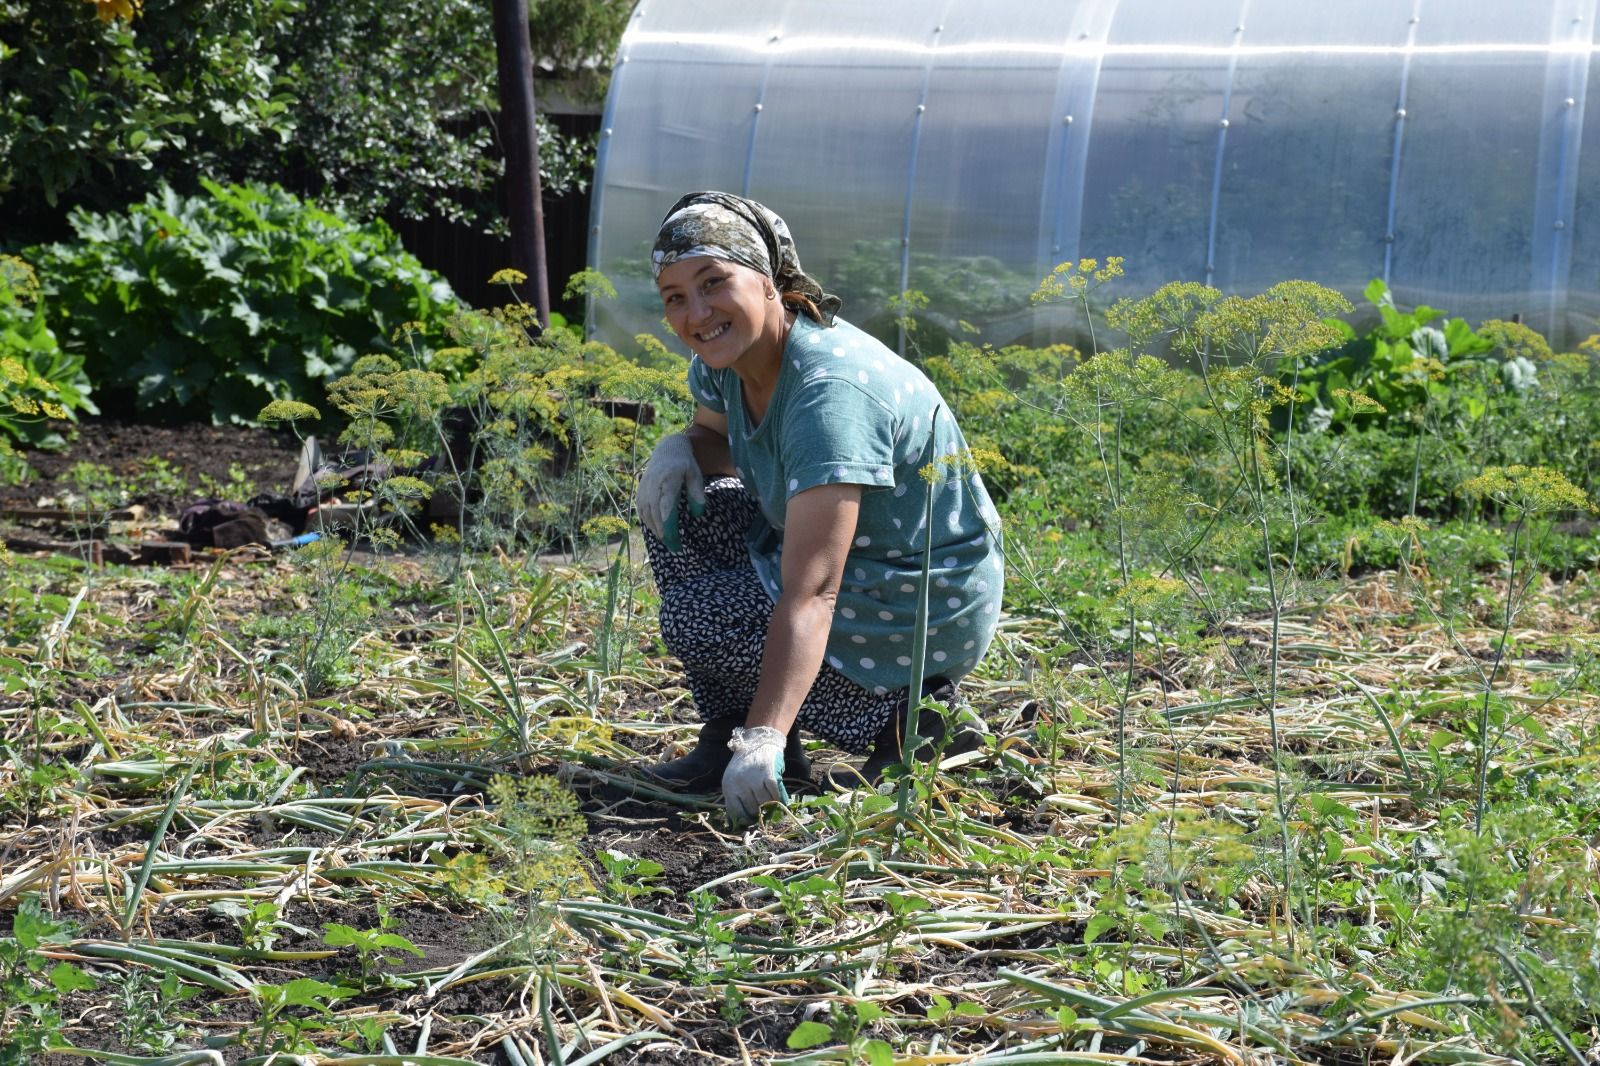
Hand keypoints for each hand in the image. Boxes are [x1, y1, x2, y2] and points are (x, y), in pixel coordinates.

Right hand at [635, 432, 704, 550]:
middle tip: (674, 547)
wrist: (667, 450)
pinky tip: (657, 531)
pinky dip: (648, 522)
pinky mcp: (640, 492)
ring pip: (646, 513)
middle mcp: (653, 484)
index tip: (672, 536)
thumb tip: (698, 514)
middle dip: (664, 531)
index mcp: (668, 478)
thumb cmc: (685, 464)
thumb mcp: (695, 474)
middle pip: (655, 512)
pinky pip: (641, 510)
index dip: (667, 521)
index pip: (665, 503)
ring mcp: (644, 488)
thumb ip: (697, 493)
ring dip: (655, 529)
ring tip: (667, 542)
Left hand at [722, 726, 787, 826]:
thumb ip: (735, 798)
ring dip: (770, 805)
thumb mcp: (733, 779)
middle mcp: (740, 785)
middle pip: (753, 810)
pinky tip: (779, 797)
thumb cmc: (745, 764)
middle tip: (765, 809)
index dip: (746, 819)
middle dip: (759, 811)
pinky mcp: (769, 776)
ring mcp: (755, 781)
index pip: (736, 813)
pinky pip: (776, 796)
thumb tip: (740, 823)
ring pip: (765, 804)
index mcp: (728, 787)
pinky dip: (779, 798)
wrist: (758, 741)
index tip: (753, 820)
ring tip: (772, 801)